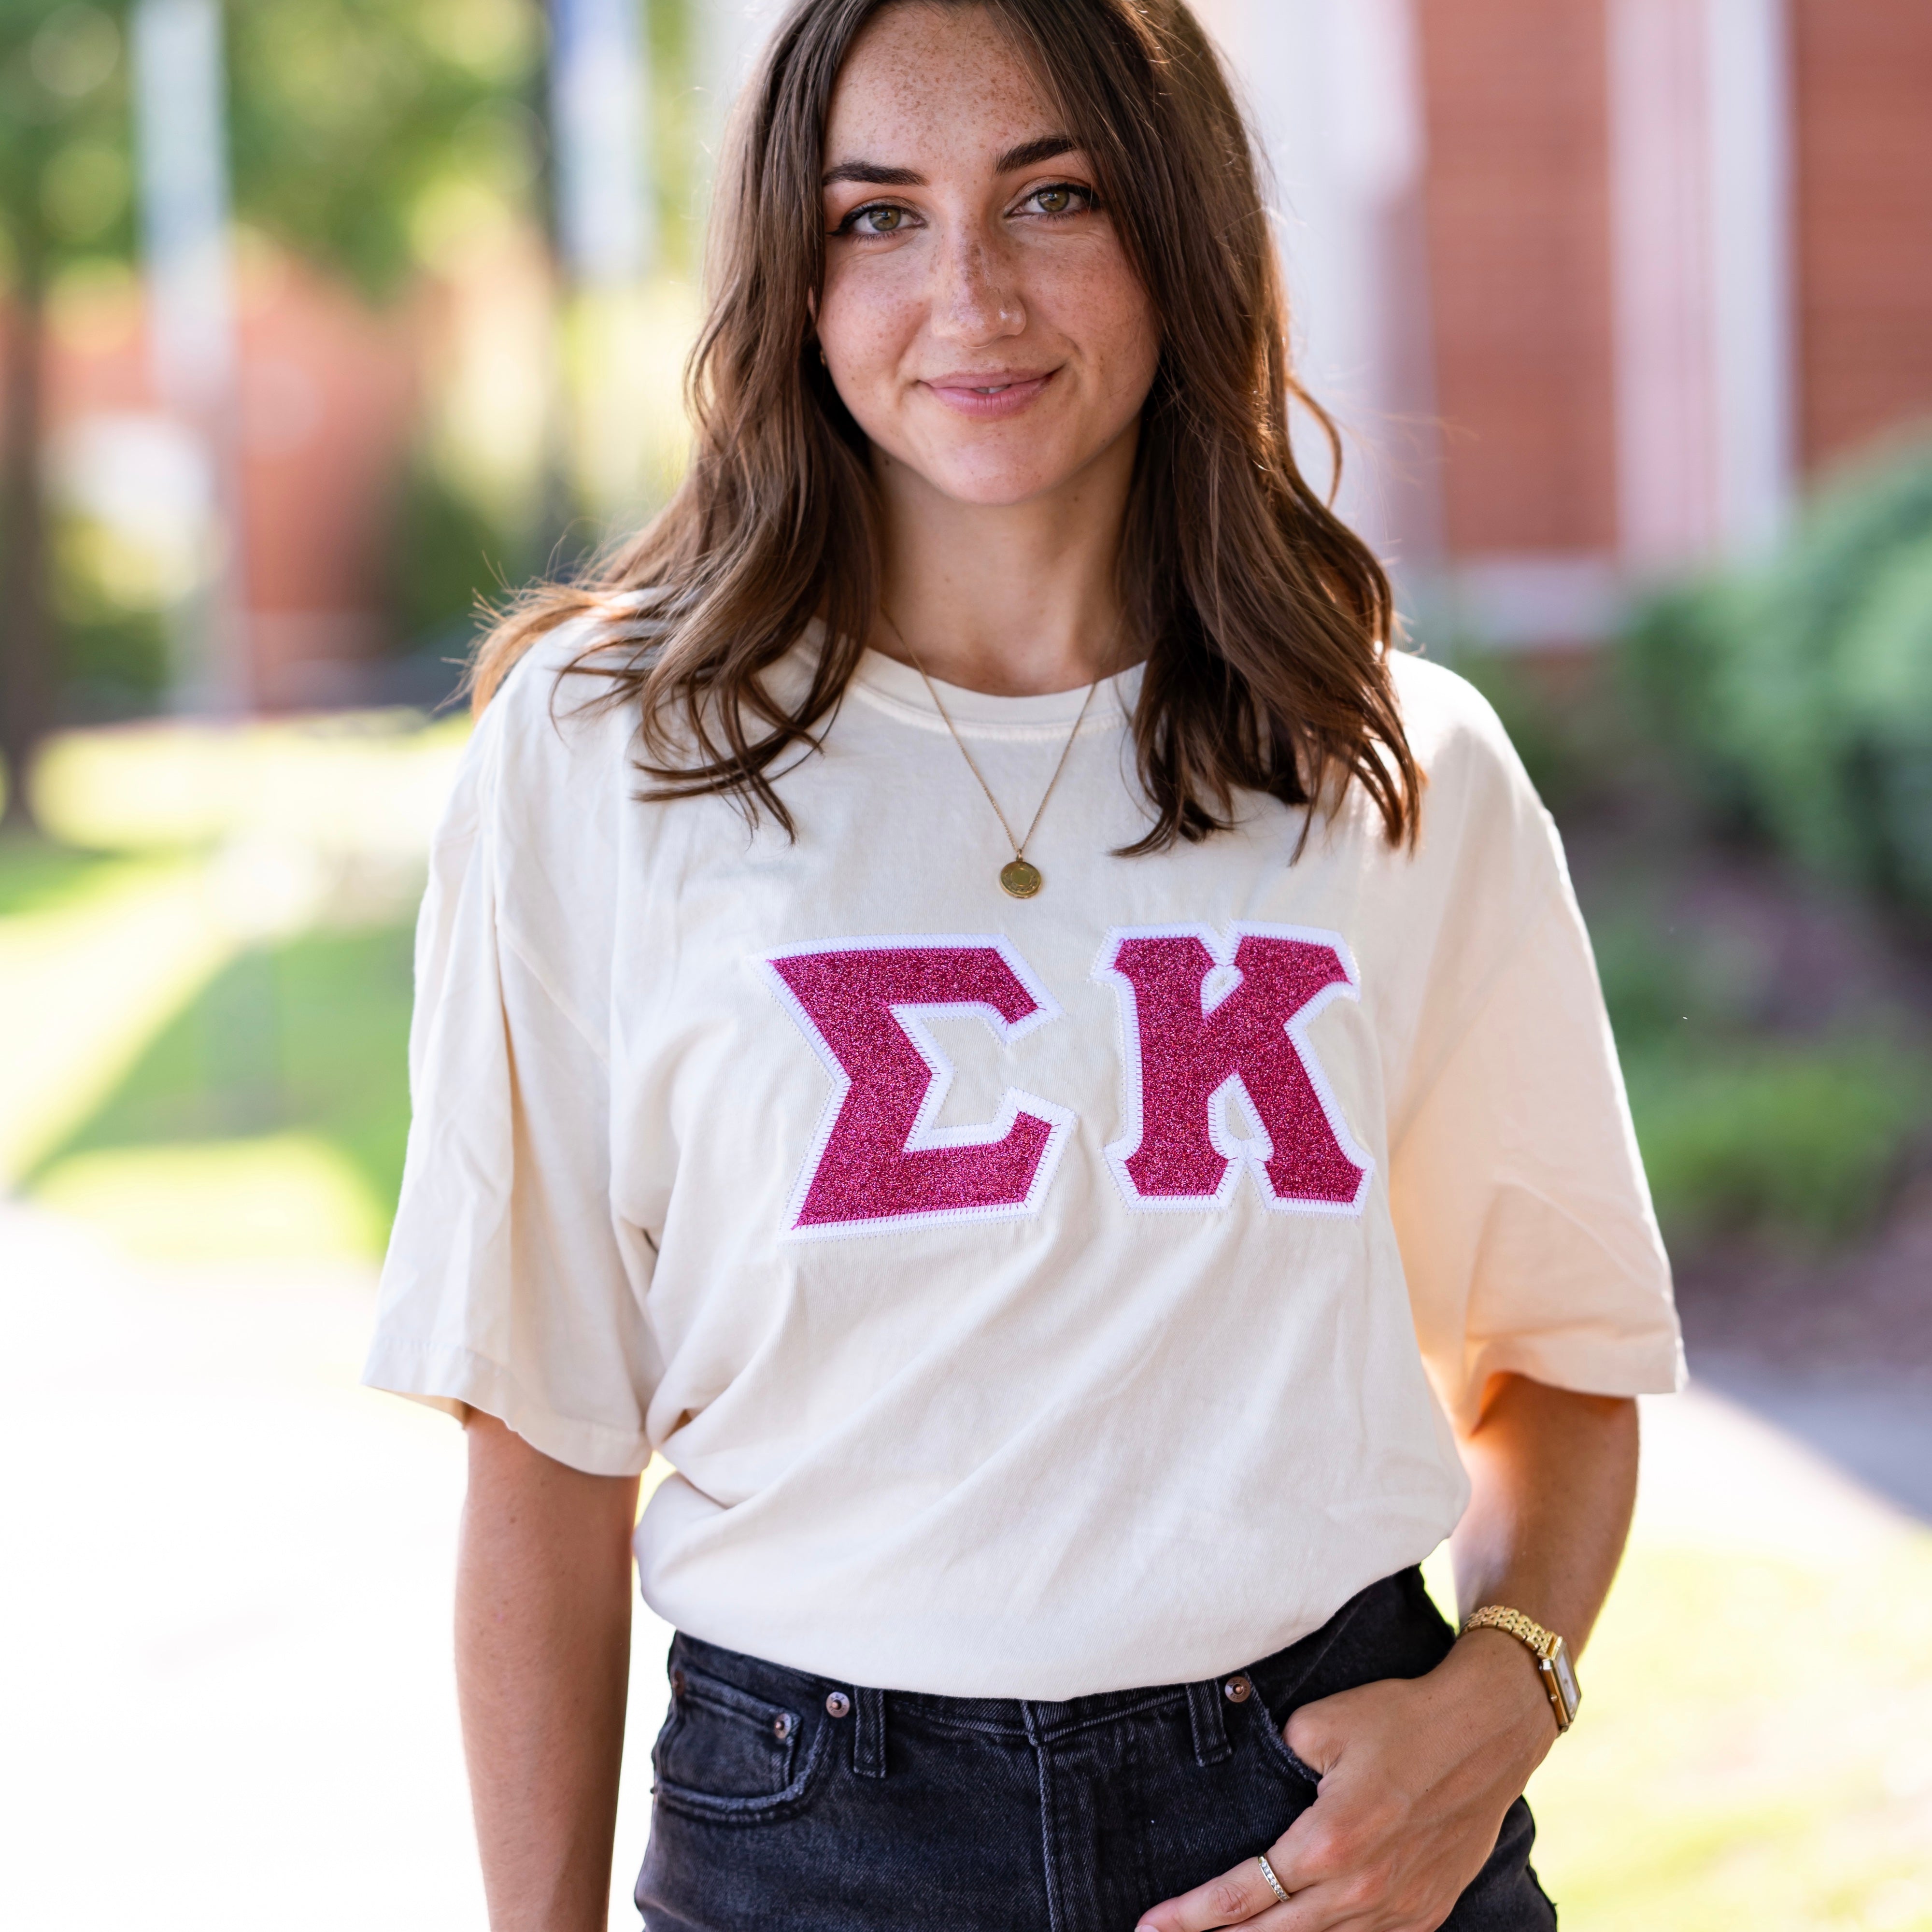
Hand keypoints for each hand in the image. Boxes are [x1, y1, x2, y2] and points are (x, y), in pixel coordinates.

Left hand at [1134, 1632, 1554, 1931]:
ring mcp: (1398, 1909)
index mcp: (1328, 1842)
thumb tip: (1248, 1780)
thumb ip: (1273, 1757)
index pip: (1243, 1896)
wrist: (1487, 1733)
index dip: (1191, 1918)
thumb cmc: (1401, 1720)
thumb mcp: (1321, 1724)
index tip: (1147, 1928)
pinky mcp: (1424, 1912)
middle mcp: (1362, 1890)